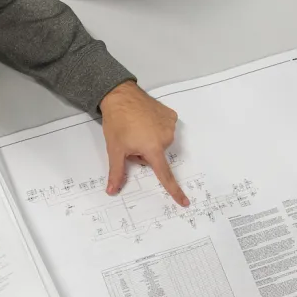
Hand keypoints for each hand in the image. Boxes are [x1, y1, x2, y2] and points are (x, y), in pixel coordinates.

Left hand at [100, 81, 187, 206]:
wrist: (120, 94)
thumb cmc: (117, 122)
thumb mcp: (115, 149)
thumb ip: (117, 172)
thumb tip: (112, 191)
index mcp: (153, 148)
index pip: (164, 174)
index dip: (174, 190)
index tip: (184, 202)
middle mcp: (166, 138)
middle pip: (157, 156)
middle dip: (145, 153)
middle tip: (131, 140)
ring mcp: (171, 125)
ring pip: (160, 143)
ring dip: (150, 140)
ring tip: (136, 127)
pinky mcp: (171, 115)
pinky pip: (165, 129)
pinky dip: (155, 128)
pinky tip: (145, 120)